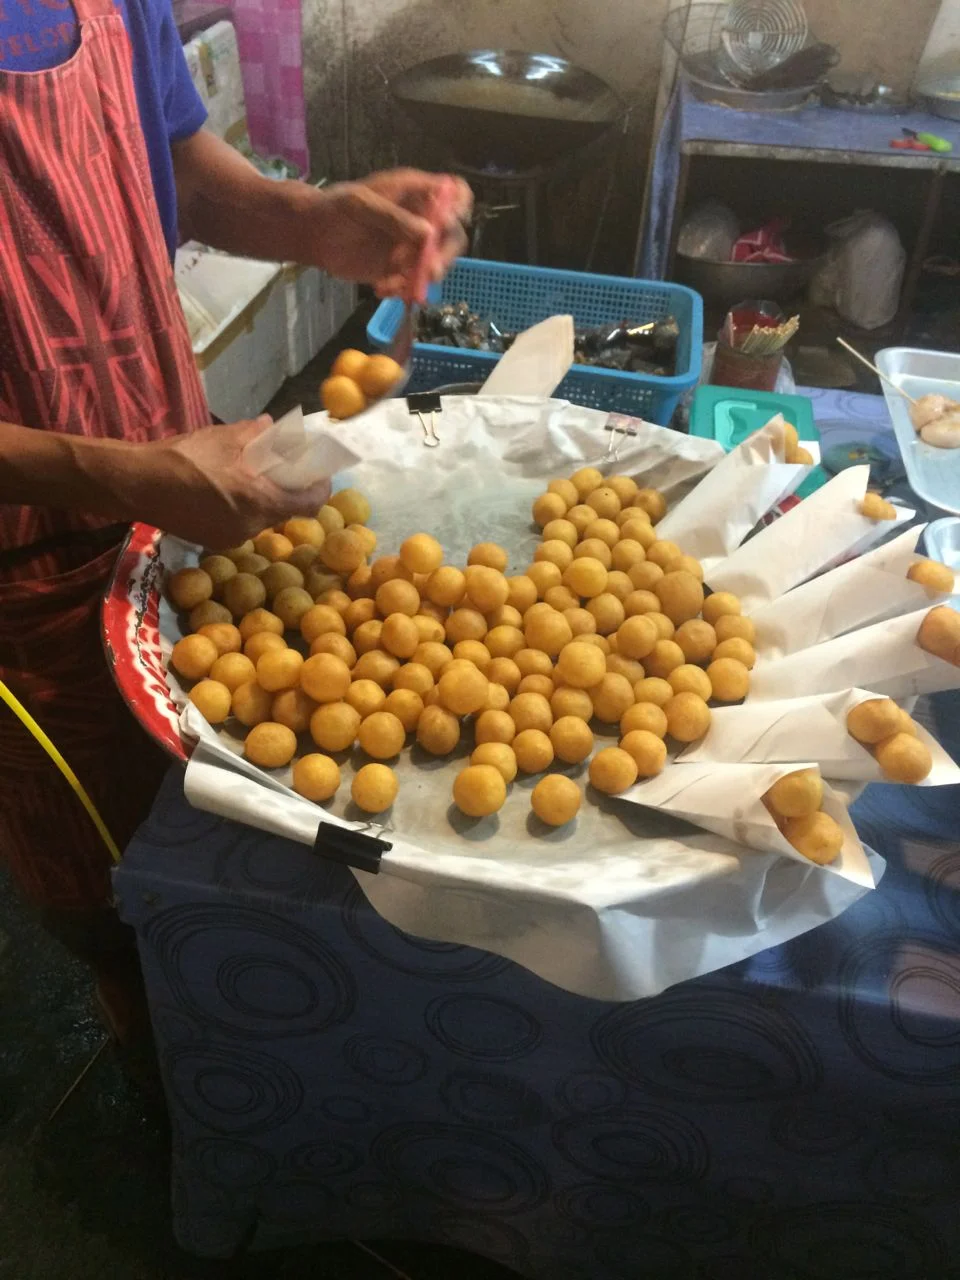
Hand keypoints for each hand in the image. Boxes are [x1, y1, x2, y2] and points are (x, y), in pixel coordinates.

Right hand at [77, 418, 331, 549]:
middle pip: (285, 509)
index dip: (319, 487)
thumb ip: (257, 433)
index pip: (311, 503)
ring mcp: (232, 537)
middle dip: (285, 489)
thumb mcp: (224, 438)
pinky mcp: (214, 542)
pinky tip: (221, 490)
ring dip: (260, 498)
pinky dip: (240, 508)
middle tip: (276, 468)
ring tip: (242, 476)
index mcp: (260, 499)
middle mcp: (251, 525)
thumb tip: (275, 425)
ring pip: (261, 517)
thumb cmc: (183, 457)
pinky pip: (240, 524)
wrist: (137, 483)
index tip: (315, 473)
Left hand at [311, 169, 471, 295]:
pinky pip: (414, 283)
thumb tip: (429, 233)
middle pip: (452, 234)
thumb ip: (393, 217)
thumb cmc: (334, 209)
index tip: (450, 223)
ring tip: (394, 284)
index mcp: (414, 193)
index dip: (459, 206)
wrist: (312, 236)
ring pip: (436, 263)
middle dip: (444, 254)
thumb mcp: (360, 205)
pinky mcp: (400, 269)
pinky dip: (402, 290)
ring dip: (421, 278)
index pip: (453, 192)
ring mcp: (412, 246)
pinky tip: (380, 288)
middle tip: (430, 271)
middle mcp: (420, 218)